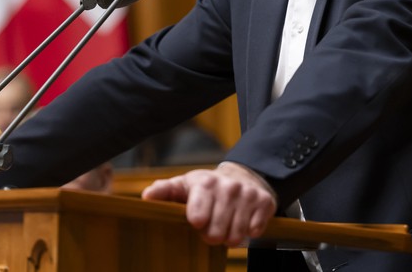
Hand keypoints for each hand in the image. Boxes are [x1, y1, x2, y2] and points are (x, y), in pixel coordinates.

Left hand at [141, 162, 276, 245]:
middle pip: (216, 231)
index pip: (198, 214)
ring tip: (225, 225)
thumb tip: (146, 197)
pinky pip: (255, 230)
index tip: (197, 222)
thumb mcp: (184, 186)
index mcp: (205, 182)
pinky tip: (243, 221)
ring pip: (236, 234)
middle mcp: (228, 187)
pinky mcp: (264, 202)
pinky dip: (248, 232)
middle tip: (211, 227)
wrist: (242, 176)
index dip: (197, 223)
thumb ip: (164, 191)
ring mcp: (247, 194)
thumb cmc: (206, 187)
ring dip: (229, 236)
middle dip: (212, 235)